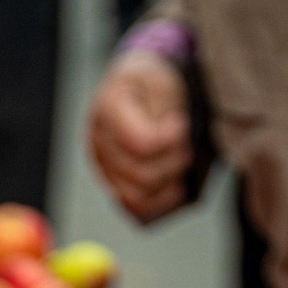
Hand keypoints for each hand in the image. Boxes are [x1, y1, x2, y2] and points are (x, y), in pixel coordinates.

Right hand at [89, 52, 192, 223]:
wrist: (139, 87)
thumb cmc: (152, 81)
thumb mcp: (163, 79)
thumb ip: (166, 108)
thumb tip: (174, 143)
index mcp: (108, 109)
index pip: (140, 143)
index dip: (169, 141)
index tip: (182, 125)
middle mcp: (99, 142)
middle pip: (141, 175)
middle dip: (173, 164)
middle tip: (188, 147)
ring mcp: (104, 167)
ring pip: (137, 197)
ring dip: (168, 185)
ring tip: (183, 165)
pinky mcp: (114, 183)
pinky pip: (134, 208)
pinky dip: (158, 204)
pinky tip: (176, 188)